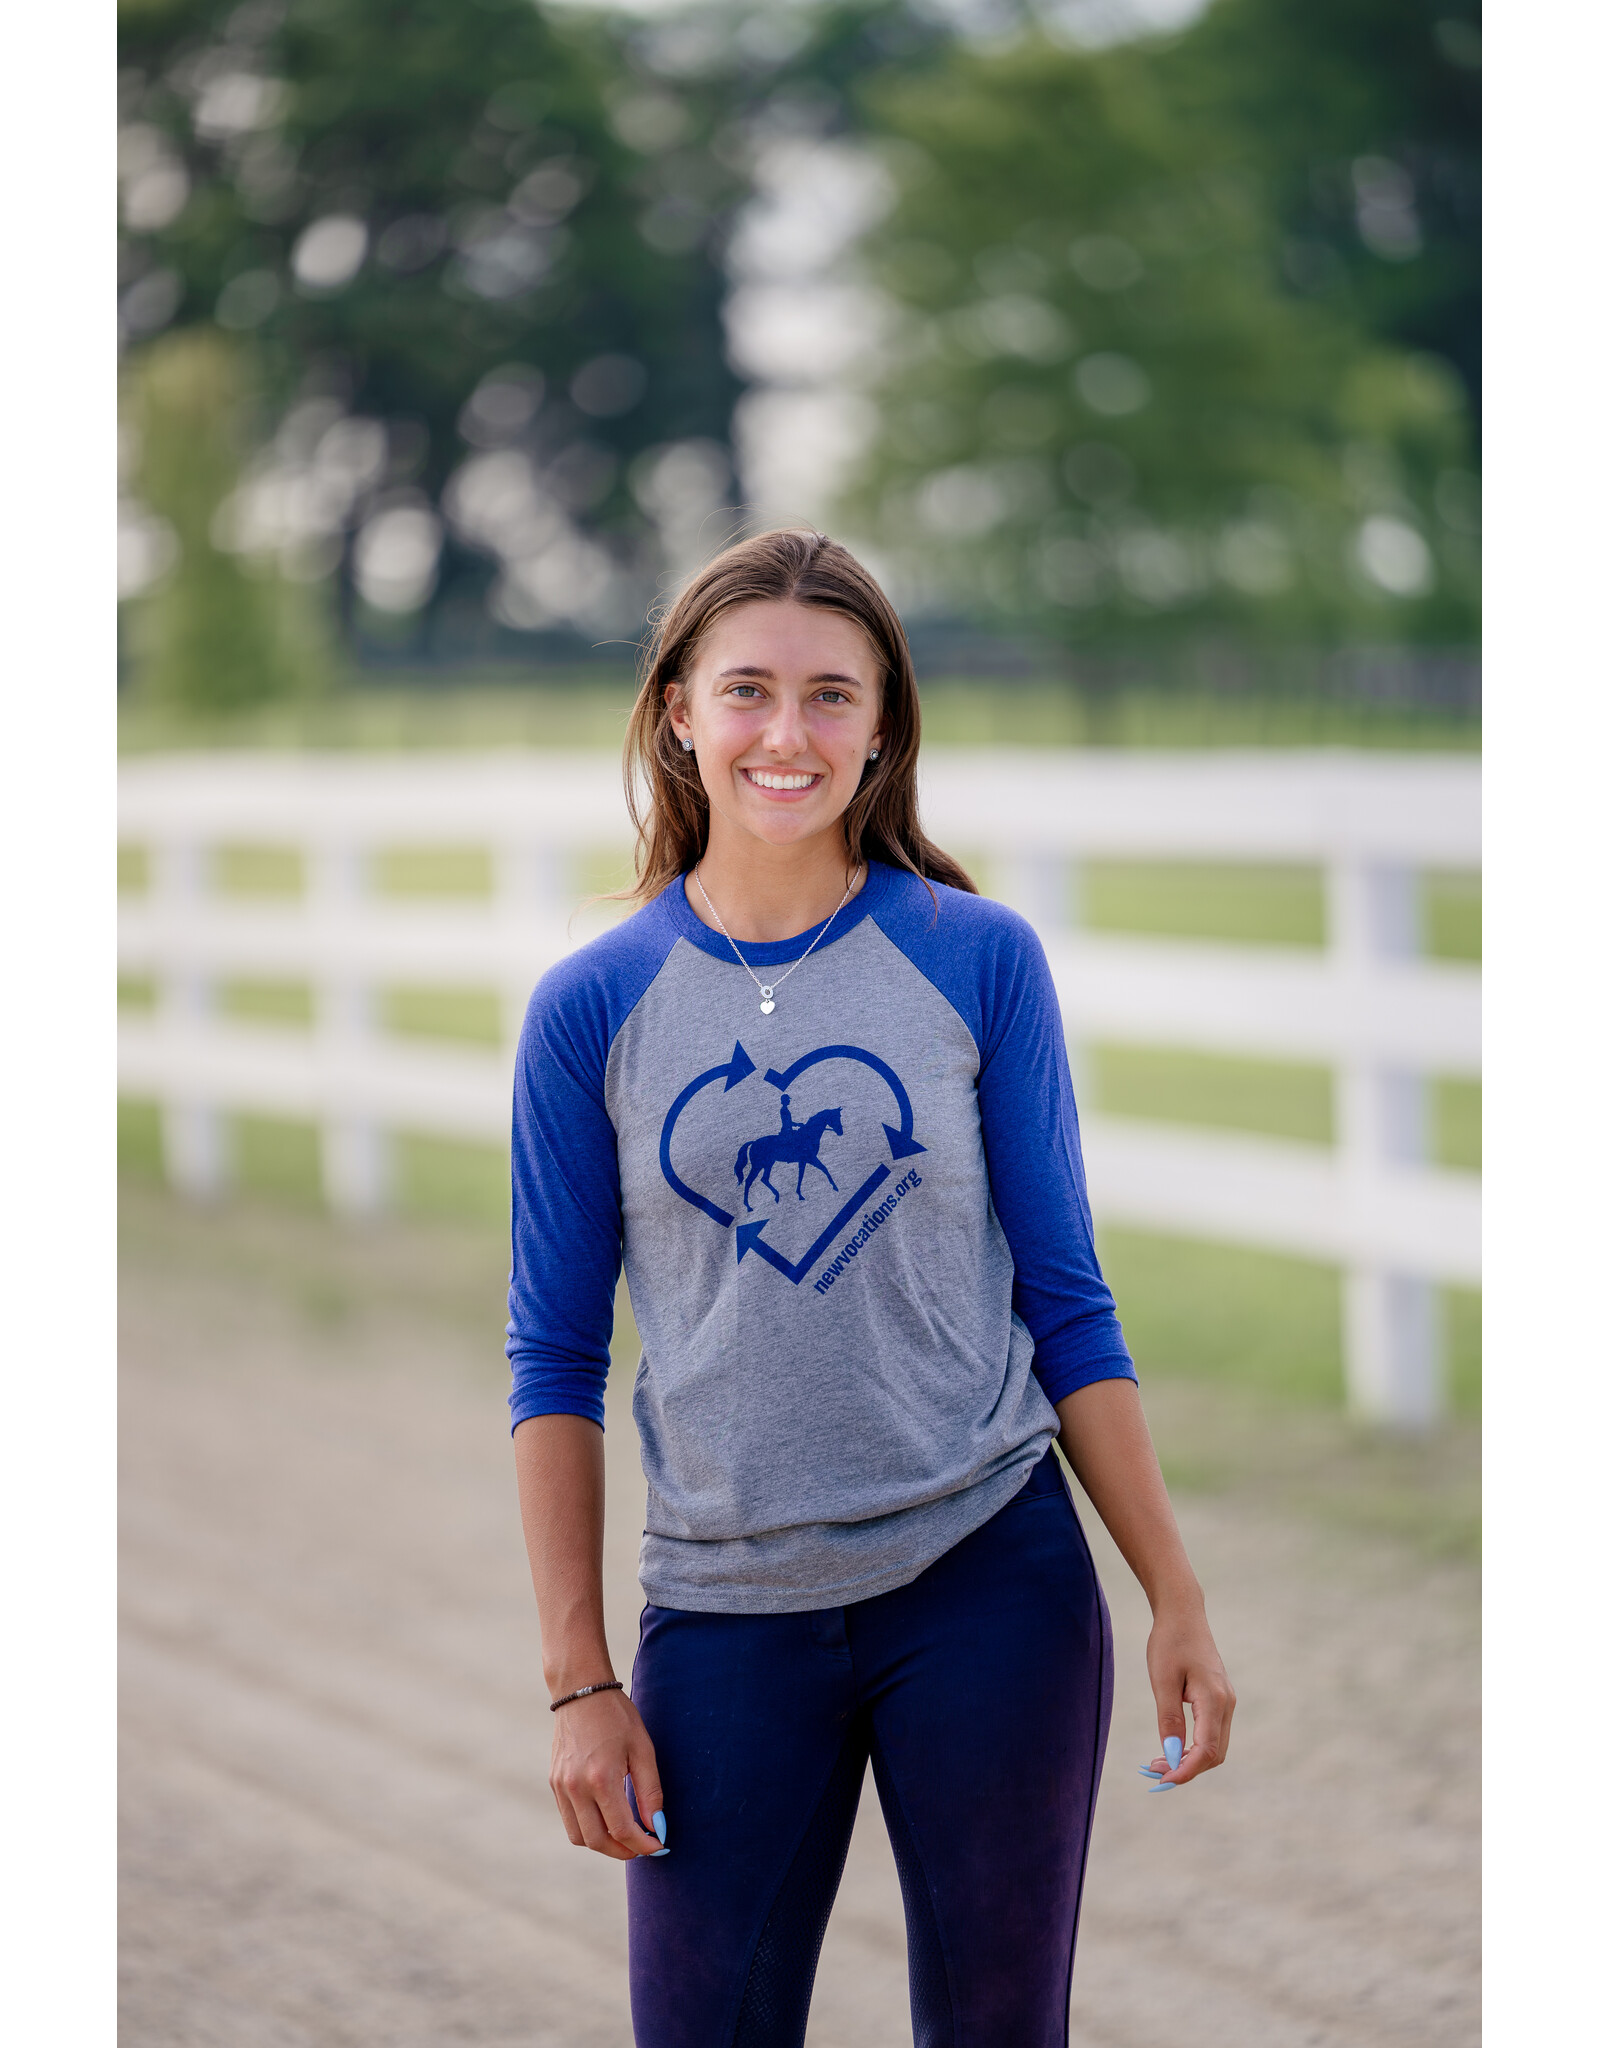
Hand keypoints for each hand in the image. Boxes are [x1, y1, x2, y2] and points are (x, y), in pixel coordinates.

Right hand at [549, 1688, 667, 1858]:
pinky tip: (605, 1817)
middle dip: (622, 1851)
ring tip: (624, 1836)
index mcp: (601, 1778)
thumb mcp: (642, 1749)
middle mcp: (576, 1787)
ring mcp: (561, 1786)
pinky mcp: (554, 1783)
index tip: (658, 1846)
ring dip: (602, 1844)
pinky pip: (569, 1819)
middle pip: (597, 1841)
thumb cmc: (617, 1716)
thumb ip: (650, 1792)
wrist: (582, 1691)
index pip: (621, 1830)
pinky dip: (588, 1828)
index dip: (642, 1845)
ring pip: (579, 1836)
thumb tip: (657, 1827)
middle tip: (641, 1847)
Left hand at [1144, 1599, 1234, 1787]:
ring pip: (1214, 1746)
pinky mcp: (1219, 1699)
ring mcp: (1226, 1701)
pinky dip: (1194, 1747)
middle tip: (1153, 1772)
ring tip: (1157, 1762)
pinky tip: (1171, 1747)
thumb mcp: (1162, 1680)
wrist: (1183, 1613)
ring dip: (1189, 1760)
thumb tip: (1171, 1756)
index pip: (1207, 1750)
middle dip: (1186, 1769)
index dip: (1187, 1771)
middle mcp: (1226, 1703)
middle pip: (1214, 1754)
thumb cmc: (1169, 1642)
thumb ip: (1169, 1719)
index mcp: (1214, 1699)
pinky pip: (1211, 1733)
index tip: (1162, 1780)